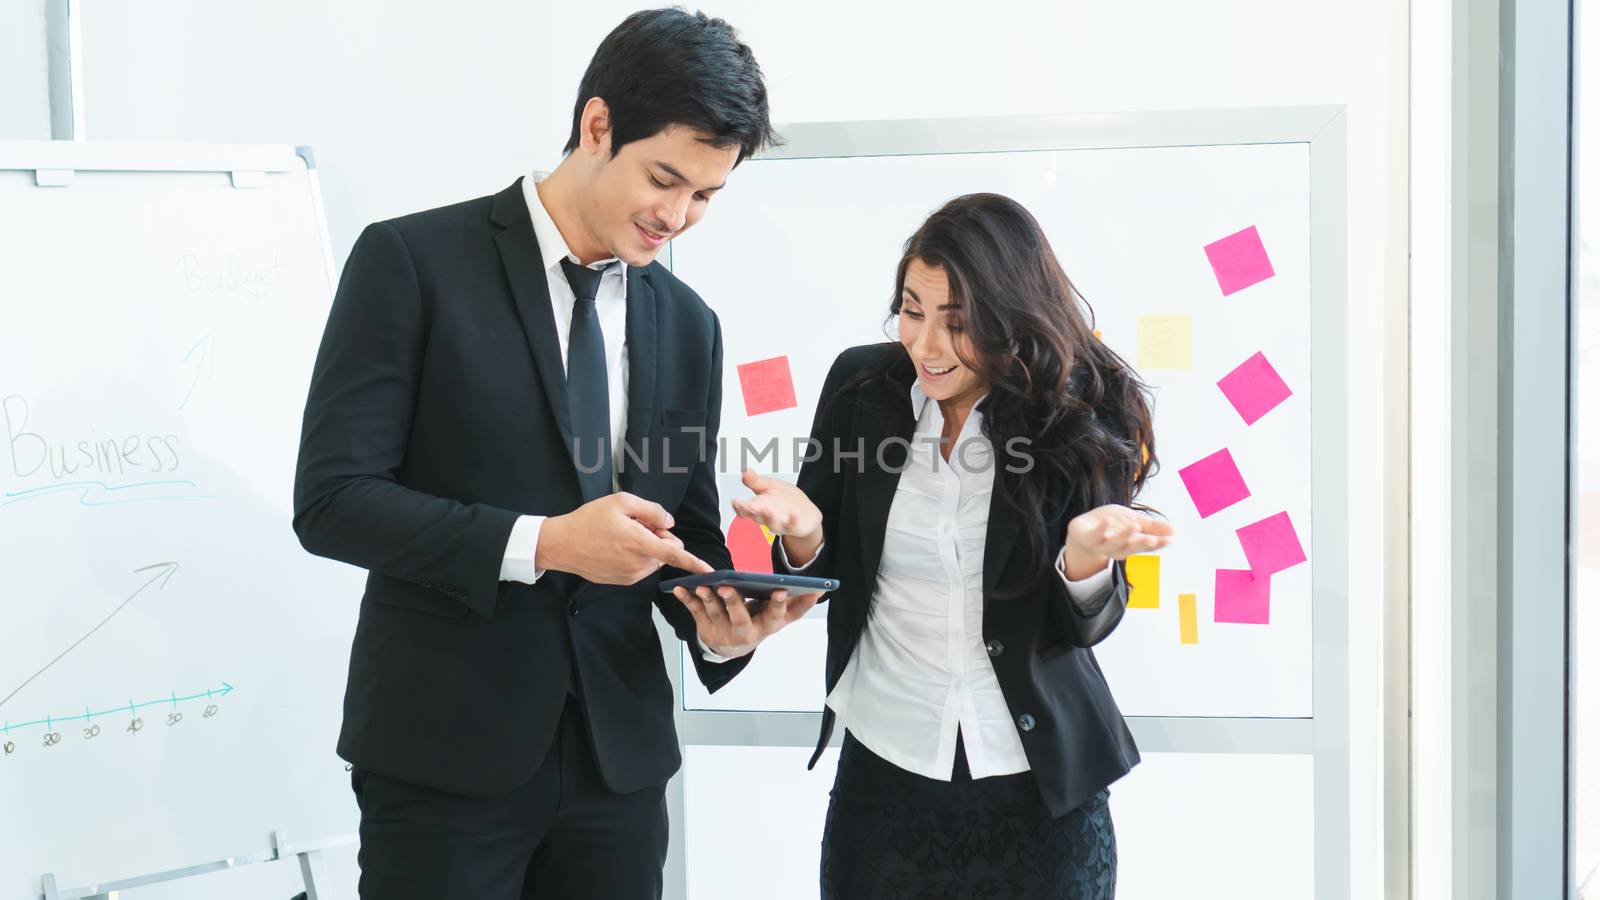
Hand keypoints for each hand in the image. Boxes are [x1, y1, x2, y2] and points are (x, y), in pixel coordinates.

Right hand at [537, 492, 712, 584]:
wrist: (562, 545)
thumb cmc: (589, 520)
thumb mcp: (620, 502)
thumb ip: (651, 510)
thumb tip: (670, 523)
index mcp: (639, 543)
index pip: (674, 554)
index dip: (695, 562)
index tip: (710, 571)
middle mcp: (638, 564)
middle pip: (666, 551)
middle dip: (660, 538)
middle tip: (637, 525)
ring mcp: (631, 575)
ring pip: (655, 560)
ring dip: (648, 548)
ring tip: (623, 536)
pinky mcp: (624, 581)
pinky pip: (642, 567)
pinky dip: (637, 556)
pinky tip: (617, 547)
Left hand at [671, 584, 821, 658]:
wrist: (733, 648)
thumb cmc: (760, 625)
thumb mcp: (781, 619)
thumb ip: (799, 605)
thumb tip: (821, 590)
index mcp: (766, 627)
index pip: (775, 616)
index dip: (779, 604)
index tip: (781, 589)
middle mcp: (744, 633)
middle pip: (739, 618)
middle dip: (733, 603)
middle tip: (727, 587)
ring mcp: (723, 632)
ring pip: (714, 615)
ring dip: (707, 600)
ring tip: (702, 585)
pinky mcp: (704, 628)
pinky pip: (694, 613)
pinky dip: (686, 600)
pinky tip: (679, 589)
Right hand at [730, 469, 822, 567]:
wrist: (805, 512)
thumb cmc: (784, 500)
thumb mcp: (769, 486)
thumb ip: (756, 481)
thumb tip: (745, 471)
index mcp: (759, 507)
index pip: (745, 510)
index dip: (739, 507)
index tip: (735, 501)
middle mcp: (768, 518)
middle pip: (757, 517)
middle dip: (752, 512)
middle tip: (749, 506)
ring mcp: (781, 524)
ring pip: (773, 525)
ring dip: (769, 518)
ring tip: (767, 510)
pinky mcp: (795, 527)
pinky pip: (793, 526)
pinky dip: (793, 521)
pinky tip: (793, 514)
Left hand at [1062, 504, 1174, 579]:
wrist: (1083, 528)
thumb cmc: (1111, 526)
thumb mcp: (1133, 522)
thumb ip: (1150, 527)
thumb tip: (1174, 530)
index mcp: (1130, 545)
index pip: (1146, 546)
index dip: (1158, 544)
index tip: (1170, 539)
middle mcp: (1117, 548)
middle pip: (1131, 548)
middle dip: (1141, 543)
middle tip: (1152, 538)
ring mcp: (1101, 545)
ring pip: (1113, 544)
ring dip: (1123, 536)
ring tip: (1134, 526)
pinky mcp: (1087, 539)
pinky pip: (1094, 536)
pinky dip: (1101, 529)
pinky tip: (1107, 520)